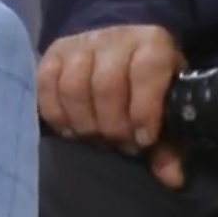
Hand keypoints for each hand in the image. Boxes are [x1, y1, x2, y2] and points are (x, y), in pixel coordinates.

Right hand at [38, 24, 183, 152]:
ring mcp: (80, 43)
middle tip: (117, 142)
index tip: (143, 139)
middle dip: (111, 124)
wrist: (118, 49)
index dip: (143, 110)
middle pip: (105, 84)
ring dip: (83, 121)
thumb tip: (172, 179)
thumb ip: (170, 143)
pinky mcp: (53, 53)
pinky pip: (45, 84)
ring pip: (73, 86)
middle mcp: (115, 37)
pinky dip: (56, 113)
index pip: (146, 71)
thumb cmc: (148, 84)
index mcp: (152, 43)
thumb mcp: (167, 106)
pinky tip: (70, 129)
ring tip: (94, 137)